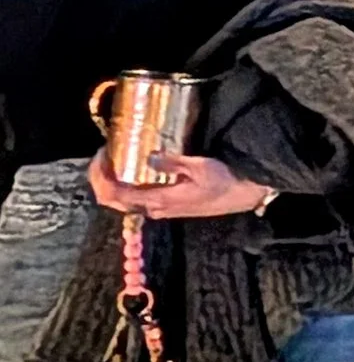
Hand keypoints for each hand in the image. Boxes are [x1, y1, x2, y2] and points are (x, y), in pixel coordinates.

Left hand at [90, 151, 272, 219]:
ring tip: (115, 156)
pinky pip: (136, 196)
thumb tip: (148, 156)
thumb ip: (173, 163)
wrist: (245, 195)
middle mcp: (153, 208)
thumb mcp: (201, 167)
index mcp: (158, 200)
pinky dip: (126, 182)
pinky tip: (133, 167)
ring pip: (123, 199)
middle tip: (103, 152)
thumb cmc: (226, 181)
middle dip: (100, 177)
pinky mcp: (166, 205)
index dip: (100, 175)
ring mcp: (159, 208)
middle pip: (112, 199)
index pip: (114, 194)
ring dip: (113, 180)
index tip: (102, 153)